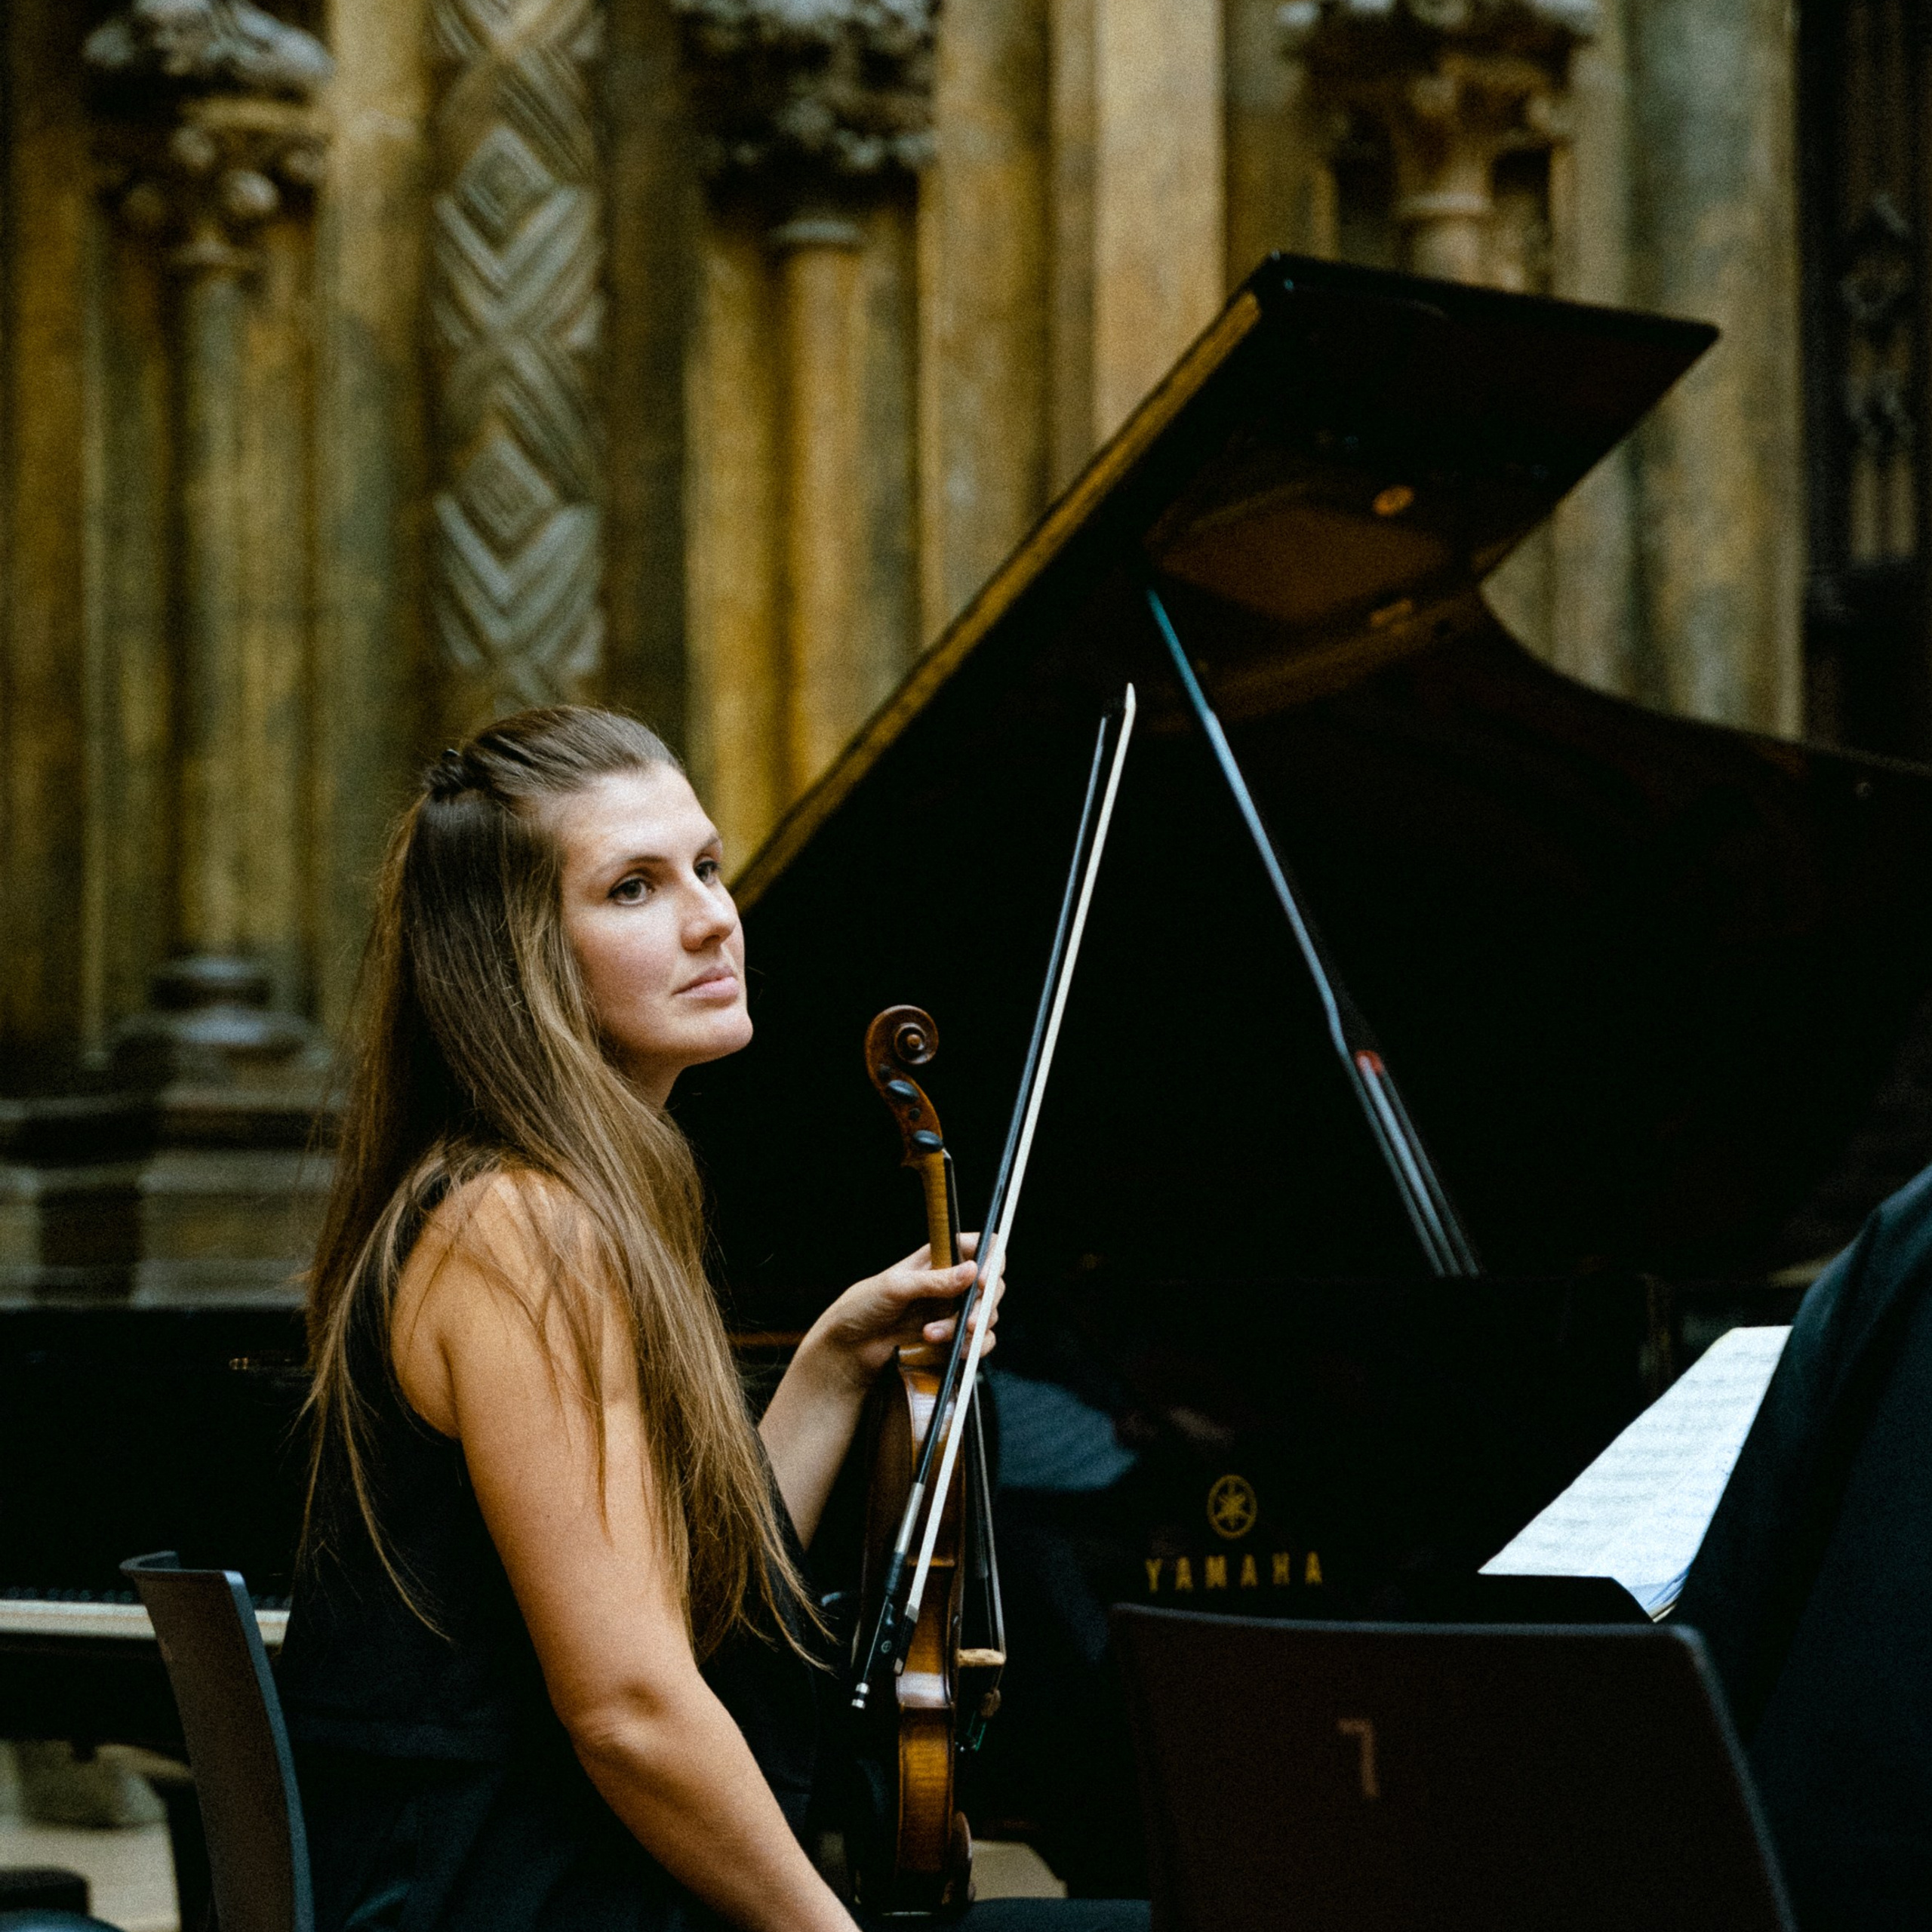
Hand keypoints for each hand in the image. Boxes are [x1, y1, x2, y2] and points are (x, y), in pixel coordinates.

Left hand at [804, 1234, 1002, 1396]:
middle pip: (993, 1284)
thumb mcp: (895, 1286)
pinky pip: (979, 1342)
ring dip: (966, 1329)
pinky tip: (948, 1348)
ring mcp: (954, 1310)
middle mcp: (951, 1281)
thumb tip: (971, 1270)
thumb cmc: (863, 1306)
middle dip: (984, 1304)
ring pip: (986, 1315)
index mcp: (939, 1257)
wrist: (848, 1347)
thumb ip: (934, 1280)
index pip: (982, 1246)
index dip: (991, 1259)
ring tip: (931, 1334)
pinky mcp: (953, 1338)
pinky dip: (971, 1347)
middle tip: (969, 1321)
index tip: (982, 1280)